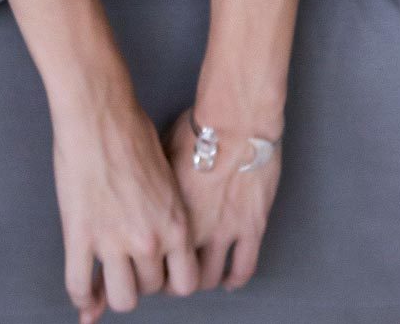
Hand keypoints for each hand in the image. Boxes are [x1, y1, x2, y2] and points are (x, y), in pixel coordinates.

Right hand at [50, 88, 200, 323]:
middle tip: (130, 260)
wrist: (99, 111)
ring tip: (109, 275)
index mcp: (176, 223)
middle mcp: (149, 239)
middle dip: (141, 278)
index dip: (170, 280)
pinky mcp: (80, 234)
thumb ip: (165, 214)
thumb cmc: (133, 132)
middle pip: (151, 289)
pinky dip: (82, 296)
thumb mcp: (165, 178)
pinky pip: (79, 285)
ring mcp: (113, 240)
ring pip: (121, 298)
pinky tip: (83, 293)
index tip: (159, 270)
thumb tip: (160, 243)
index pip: (184, 282)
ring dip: (114, 291)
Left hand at [160, 107, 281, 292]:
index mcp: (167, 212)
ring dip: (202, 281)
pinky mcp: (252, 228)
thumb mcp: (162, 153)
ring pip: (209, 278)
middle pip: (178, 273)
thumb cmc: (199, 126)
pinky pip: (244, 267)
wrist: (238, 119)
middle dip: (172, 279)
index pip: (153, 255)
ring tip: (199, 276)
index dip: (150, 264)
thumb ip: (156, 184)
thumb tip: (146, 194)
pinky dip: (235, 280)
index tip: (150, 261)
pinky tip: (229, 280)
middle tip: (172, 274)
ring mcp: (225, 231)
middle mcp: (193, 228)